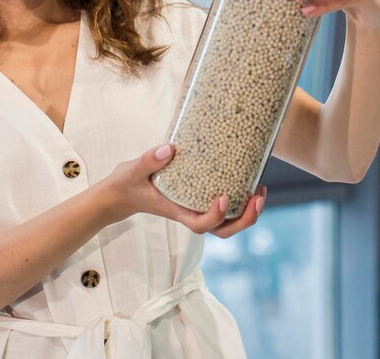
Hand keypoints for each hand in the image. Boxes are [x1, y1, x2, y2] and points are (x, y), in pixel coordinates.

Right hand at [105, 144, 265, 236]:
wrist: (120, 194)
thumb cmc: (125, 185)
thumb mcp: (131, 171)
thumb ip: (148, 161)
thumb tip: (169, 149)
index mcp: (175, 211)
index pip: (201, 225)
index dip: (216, 217)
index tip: (223, 198)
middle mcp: (188, 213)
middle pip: (222, 231)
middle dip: (245, 219)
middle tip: (258, 196)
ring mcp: (193, 208)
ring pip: (226, 223)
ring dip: (247, 212)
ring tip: (260, 191)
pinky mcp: (195, 199)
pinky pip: (222, 208)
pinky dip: (238, 200)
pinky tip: (245, 181)